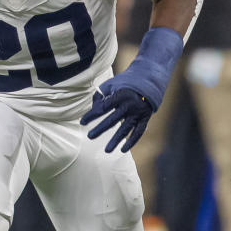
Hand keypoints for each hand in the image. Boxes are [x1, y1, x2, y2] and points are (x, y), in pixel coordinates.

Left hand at [81, 27, 181, 152]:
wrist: (148, 79)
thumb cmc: (125, 82)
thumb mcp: (111, 84)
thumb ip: (101, 95)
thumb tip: (93, 109)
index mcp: (120, 95)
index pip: (103, 108)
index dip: (91, 115)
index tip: (82, 122)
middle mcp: (129, 105)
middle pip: (112, 120)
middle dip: (100, 129)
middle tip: (89, 136)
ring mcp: (138, 112)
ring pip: (125, 129)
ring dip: (115, 140)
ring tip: (107, 150)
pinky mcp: (145, 118)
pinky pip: (138, 132)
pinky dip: (131, 141)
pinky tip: (123, 150)